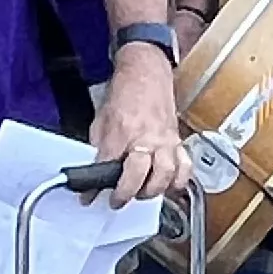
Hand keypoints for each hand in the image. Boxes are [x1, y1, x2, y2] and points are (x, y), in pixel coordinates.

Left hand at [87, 49, 181, 205]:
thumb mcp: (101, 120)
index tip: (88, 198)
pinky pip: (184, 167)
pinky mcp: (177, 142)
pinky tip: (168, 186)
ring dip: (152, 191)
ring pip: (165, 175)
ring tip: (142, 193)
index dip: (94, 187)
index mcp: (122, 130)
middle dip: (126, 194)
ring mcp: (164, 140)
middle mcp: (145, 137)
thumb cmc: (124, 94)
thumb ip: (100, 148)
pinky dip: (178, 182)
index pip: (106, 165)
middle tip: (117, 200)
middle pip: (139, 175)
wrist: (146, 73)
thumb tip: (93, 173)